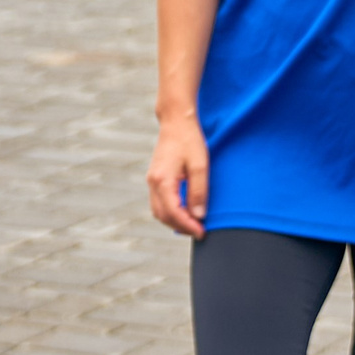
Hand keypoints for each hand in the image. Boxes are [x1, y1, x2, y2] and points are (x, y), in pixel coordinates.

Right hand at [147, 115, 208, 237]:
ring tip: (193, 223)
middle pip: (162, 215)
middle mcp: (153, 182)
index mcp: (162, 180)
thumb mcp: (200, 166)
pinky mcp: (155, 178)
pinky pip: (159, 202)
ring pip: (158, 210)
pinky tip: (185, 211)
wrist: (176, 122)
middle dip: (180, 227)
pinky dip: (171, 211)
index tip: (202, 232)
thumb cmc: (189, 141)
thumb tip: (198, 215)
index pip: (173, 213)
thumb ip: (198, 192)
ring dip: (174, 221)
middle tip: (200, 231)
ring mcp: (152, 180)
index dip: (188, 226)